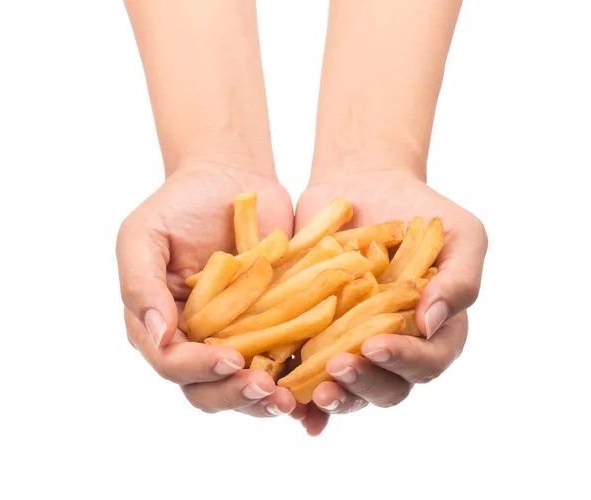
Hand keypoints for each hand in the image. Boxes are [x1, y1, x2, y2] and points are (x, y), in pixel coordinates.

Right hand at [117, 163, 296, 416]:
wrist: (230, 178)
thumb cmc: (180, 203)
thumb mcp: (144, 235)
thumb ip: (140, 285)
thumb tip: (158, 336)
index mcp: (160, 324)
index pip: (172, 363)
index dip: (198, 369)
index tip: (232, 360)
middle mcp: (196, 340)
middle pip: (207, 388)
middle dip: (235, 395)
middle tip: (267, 390)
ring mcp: (235, 336)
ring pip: (243, 385)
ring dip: (265, 400)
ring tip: (291, 399)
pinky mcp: (271, 327)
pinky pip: (280, 362)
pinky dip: (294, 381)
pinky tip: (313, 389)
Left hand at [291, 169, 487, 434]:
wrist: (366, 185)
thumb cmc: (420, 210)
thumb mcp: (460, 235)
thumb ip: (460, 280)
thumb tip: (431, 323)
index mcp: (433, 331)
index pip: (427, 362)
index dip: (404, 360)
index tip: (375, 344)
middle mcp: (393, 346)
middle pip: (387, 387)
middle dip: (364, 384)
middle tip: (338, 368)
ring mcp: (352, 343)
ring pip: (348, 389)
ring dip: (333, 398)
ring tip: (311, 392)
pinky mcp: (315, 335)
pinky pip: (307, 374)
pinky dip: (299, 396)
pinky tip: (286, 401)